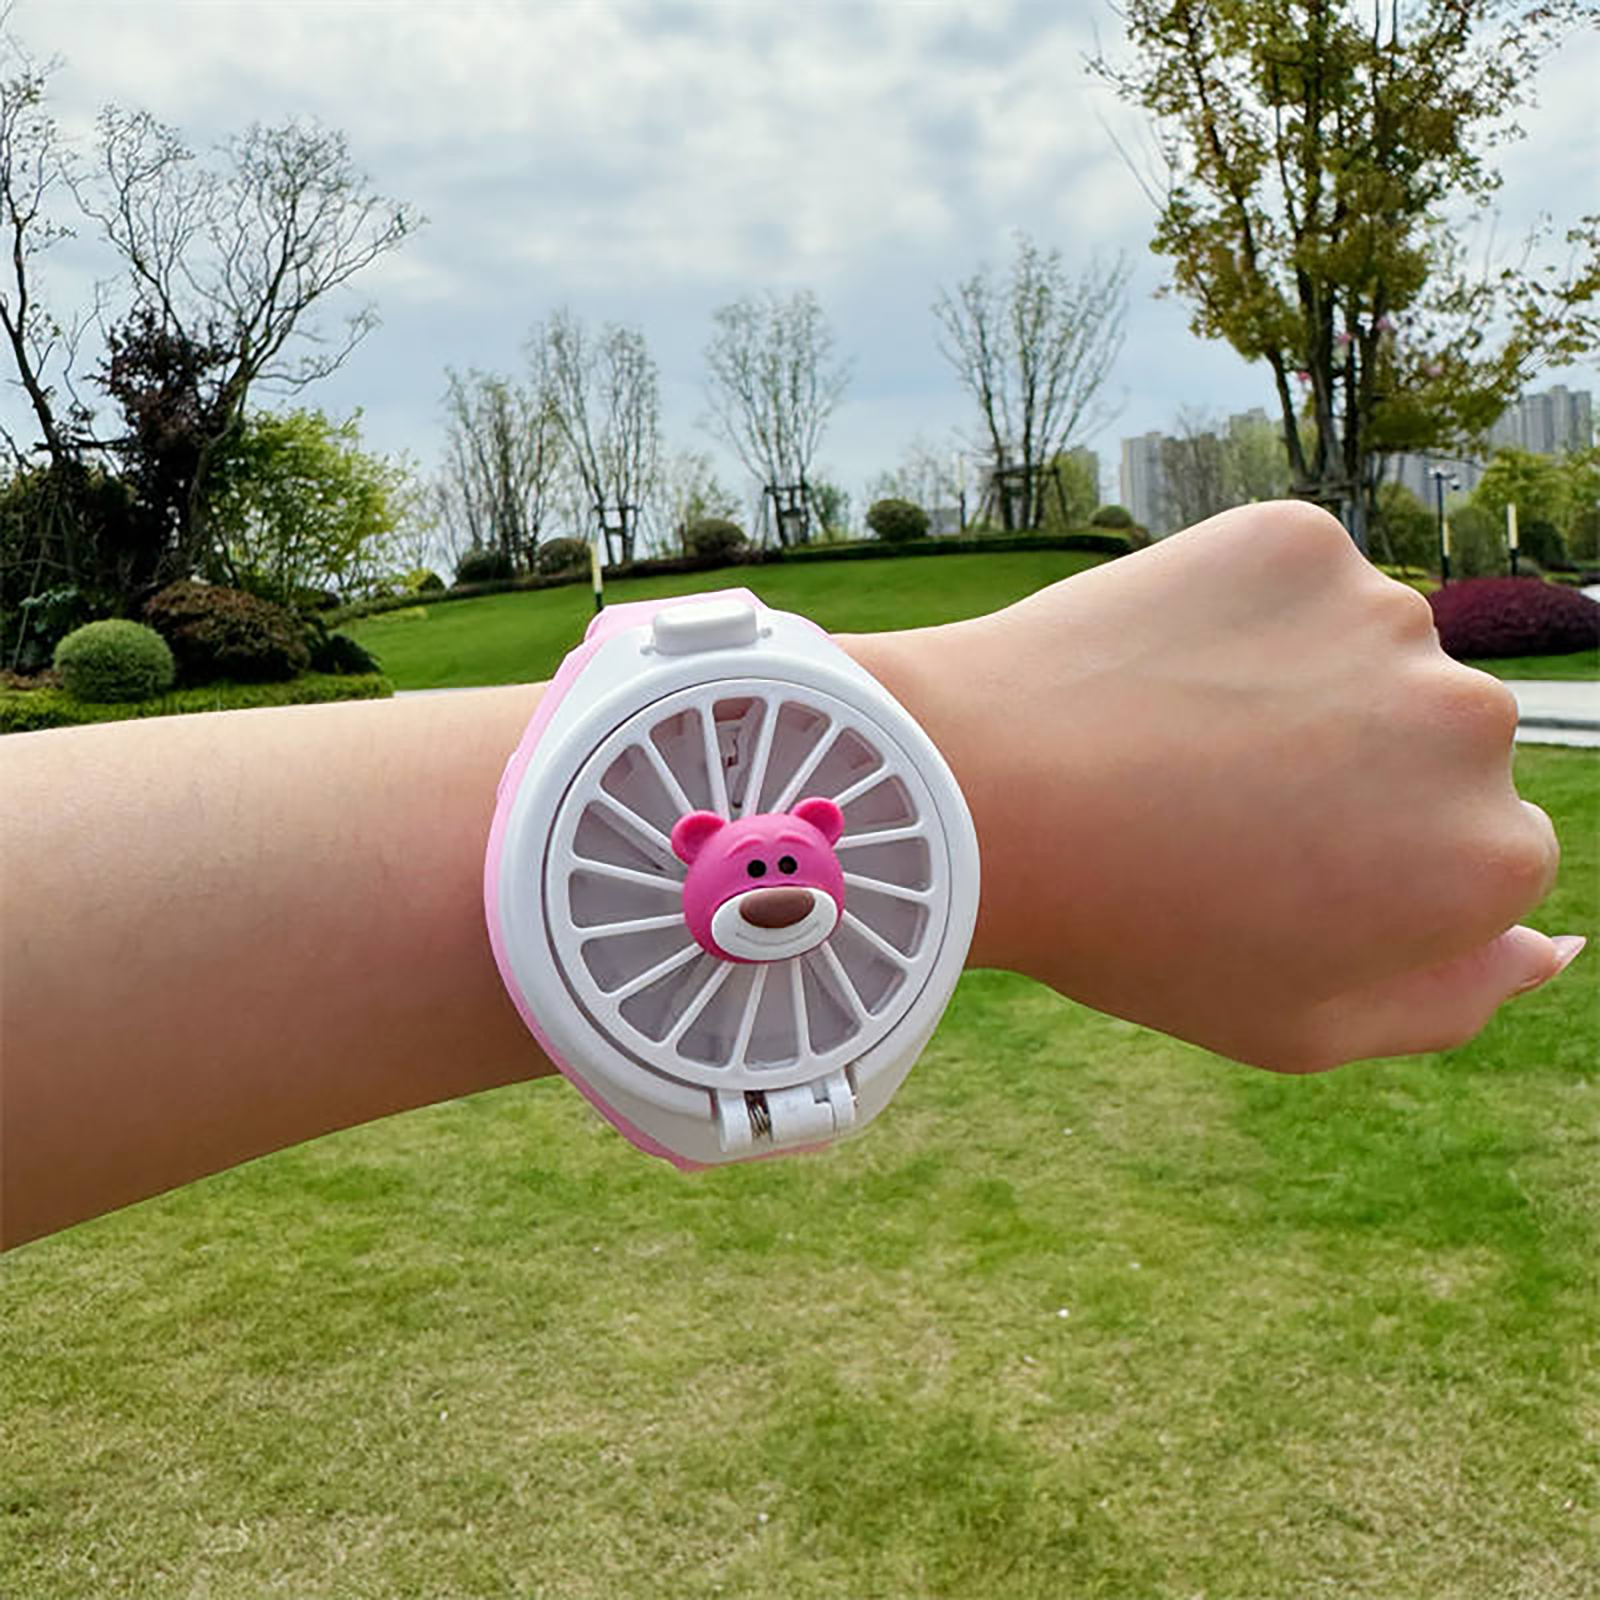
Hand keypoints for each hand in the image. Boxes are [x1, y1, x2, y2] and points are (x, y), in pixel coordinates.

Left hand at [846, 502, 1577, 1071]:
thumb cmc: (1134, 932)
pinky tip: (1164, 668)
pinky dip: (1245, 617)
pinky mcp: (1302, 541)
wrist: (984, 797)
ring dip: (1302, 688)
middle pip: (1437, 745)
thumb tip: (1551, 940)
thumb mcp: (1298, 1025)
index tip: (1275, 872)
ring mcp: (1387, 617)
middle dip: (1353, 772)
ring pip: (1368, 656)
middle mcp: (1472, 725)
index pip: (1479, 853)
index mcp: (1490, 858)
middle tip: (1219, 804)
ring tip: (1180, 737)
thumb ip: (1451, 997)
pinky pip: (1296, 584)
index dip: (1369, 866)